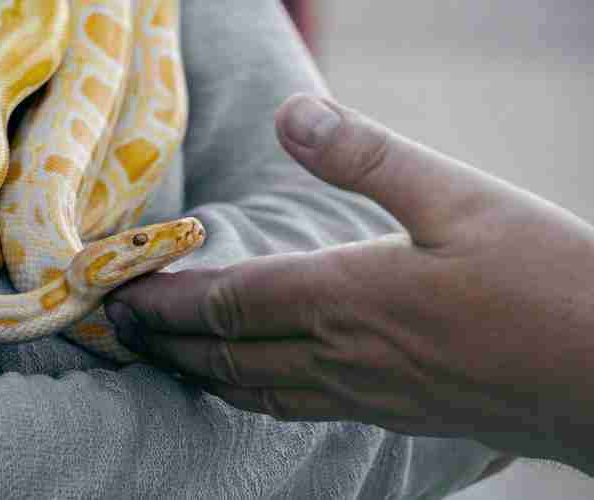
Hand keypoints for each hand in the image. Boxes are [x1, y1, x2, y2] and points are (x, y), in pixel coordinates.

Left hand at [105, 94, 593, 468]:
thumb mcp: (458, 197)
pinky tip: (250, 389)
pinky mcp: (389, 414)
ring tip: (166, 362)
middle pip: (227, 354)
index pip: (229, 303)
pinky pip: (295, 410)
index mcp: (348, 297)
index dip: (170, 300)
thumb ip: (367, 157)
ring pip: (254, 391)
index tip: (122, 295)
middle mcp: (341, 354)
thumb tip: (296, 114)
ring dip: (200, 374)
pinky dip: (251, 396)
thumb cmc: (542, 283)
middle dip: (166, 342)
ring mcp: (363, 393)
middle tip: (118, 331)